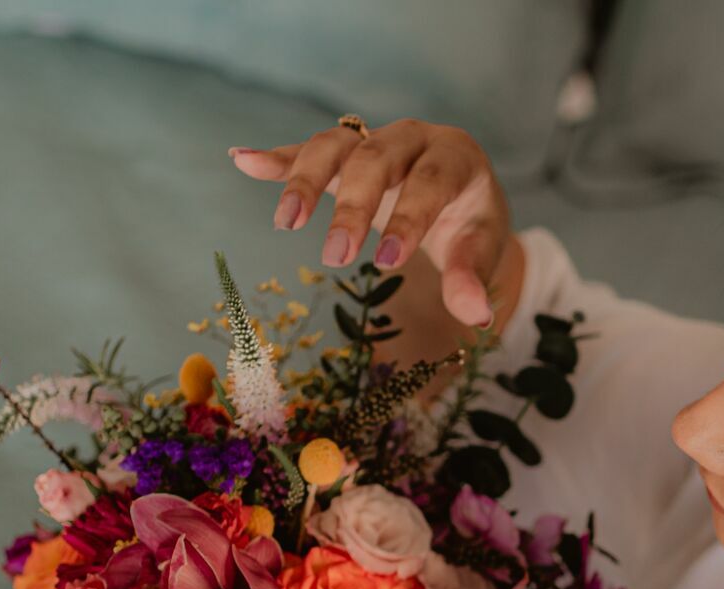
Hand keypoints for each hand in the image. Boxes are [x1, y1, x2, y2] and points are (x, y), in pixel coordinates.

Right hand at [229, 118, 514, 328]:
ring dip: (306, 180)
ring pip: (335, 146)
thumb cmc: (470, 224)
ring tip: (286, 223)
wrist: (461, 195)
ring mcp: (373, 139)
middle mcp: (411, 138)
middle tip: (336, 256)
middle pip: (376, 158)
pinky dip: (277, 158)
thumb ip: (473, 278)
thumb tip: (476, 315)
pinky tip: (243, 160)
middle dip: (353, 206)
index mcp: (454, 156)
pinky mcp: (344, 154)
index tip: (386, 259)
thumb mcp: (480, 250)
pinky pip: (306, 149)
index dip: (409, 218)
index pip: (430, 180)